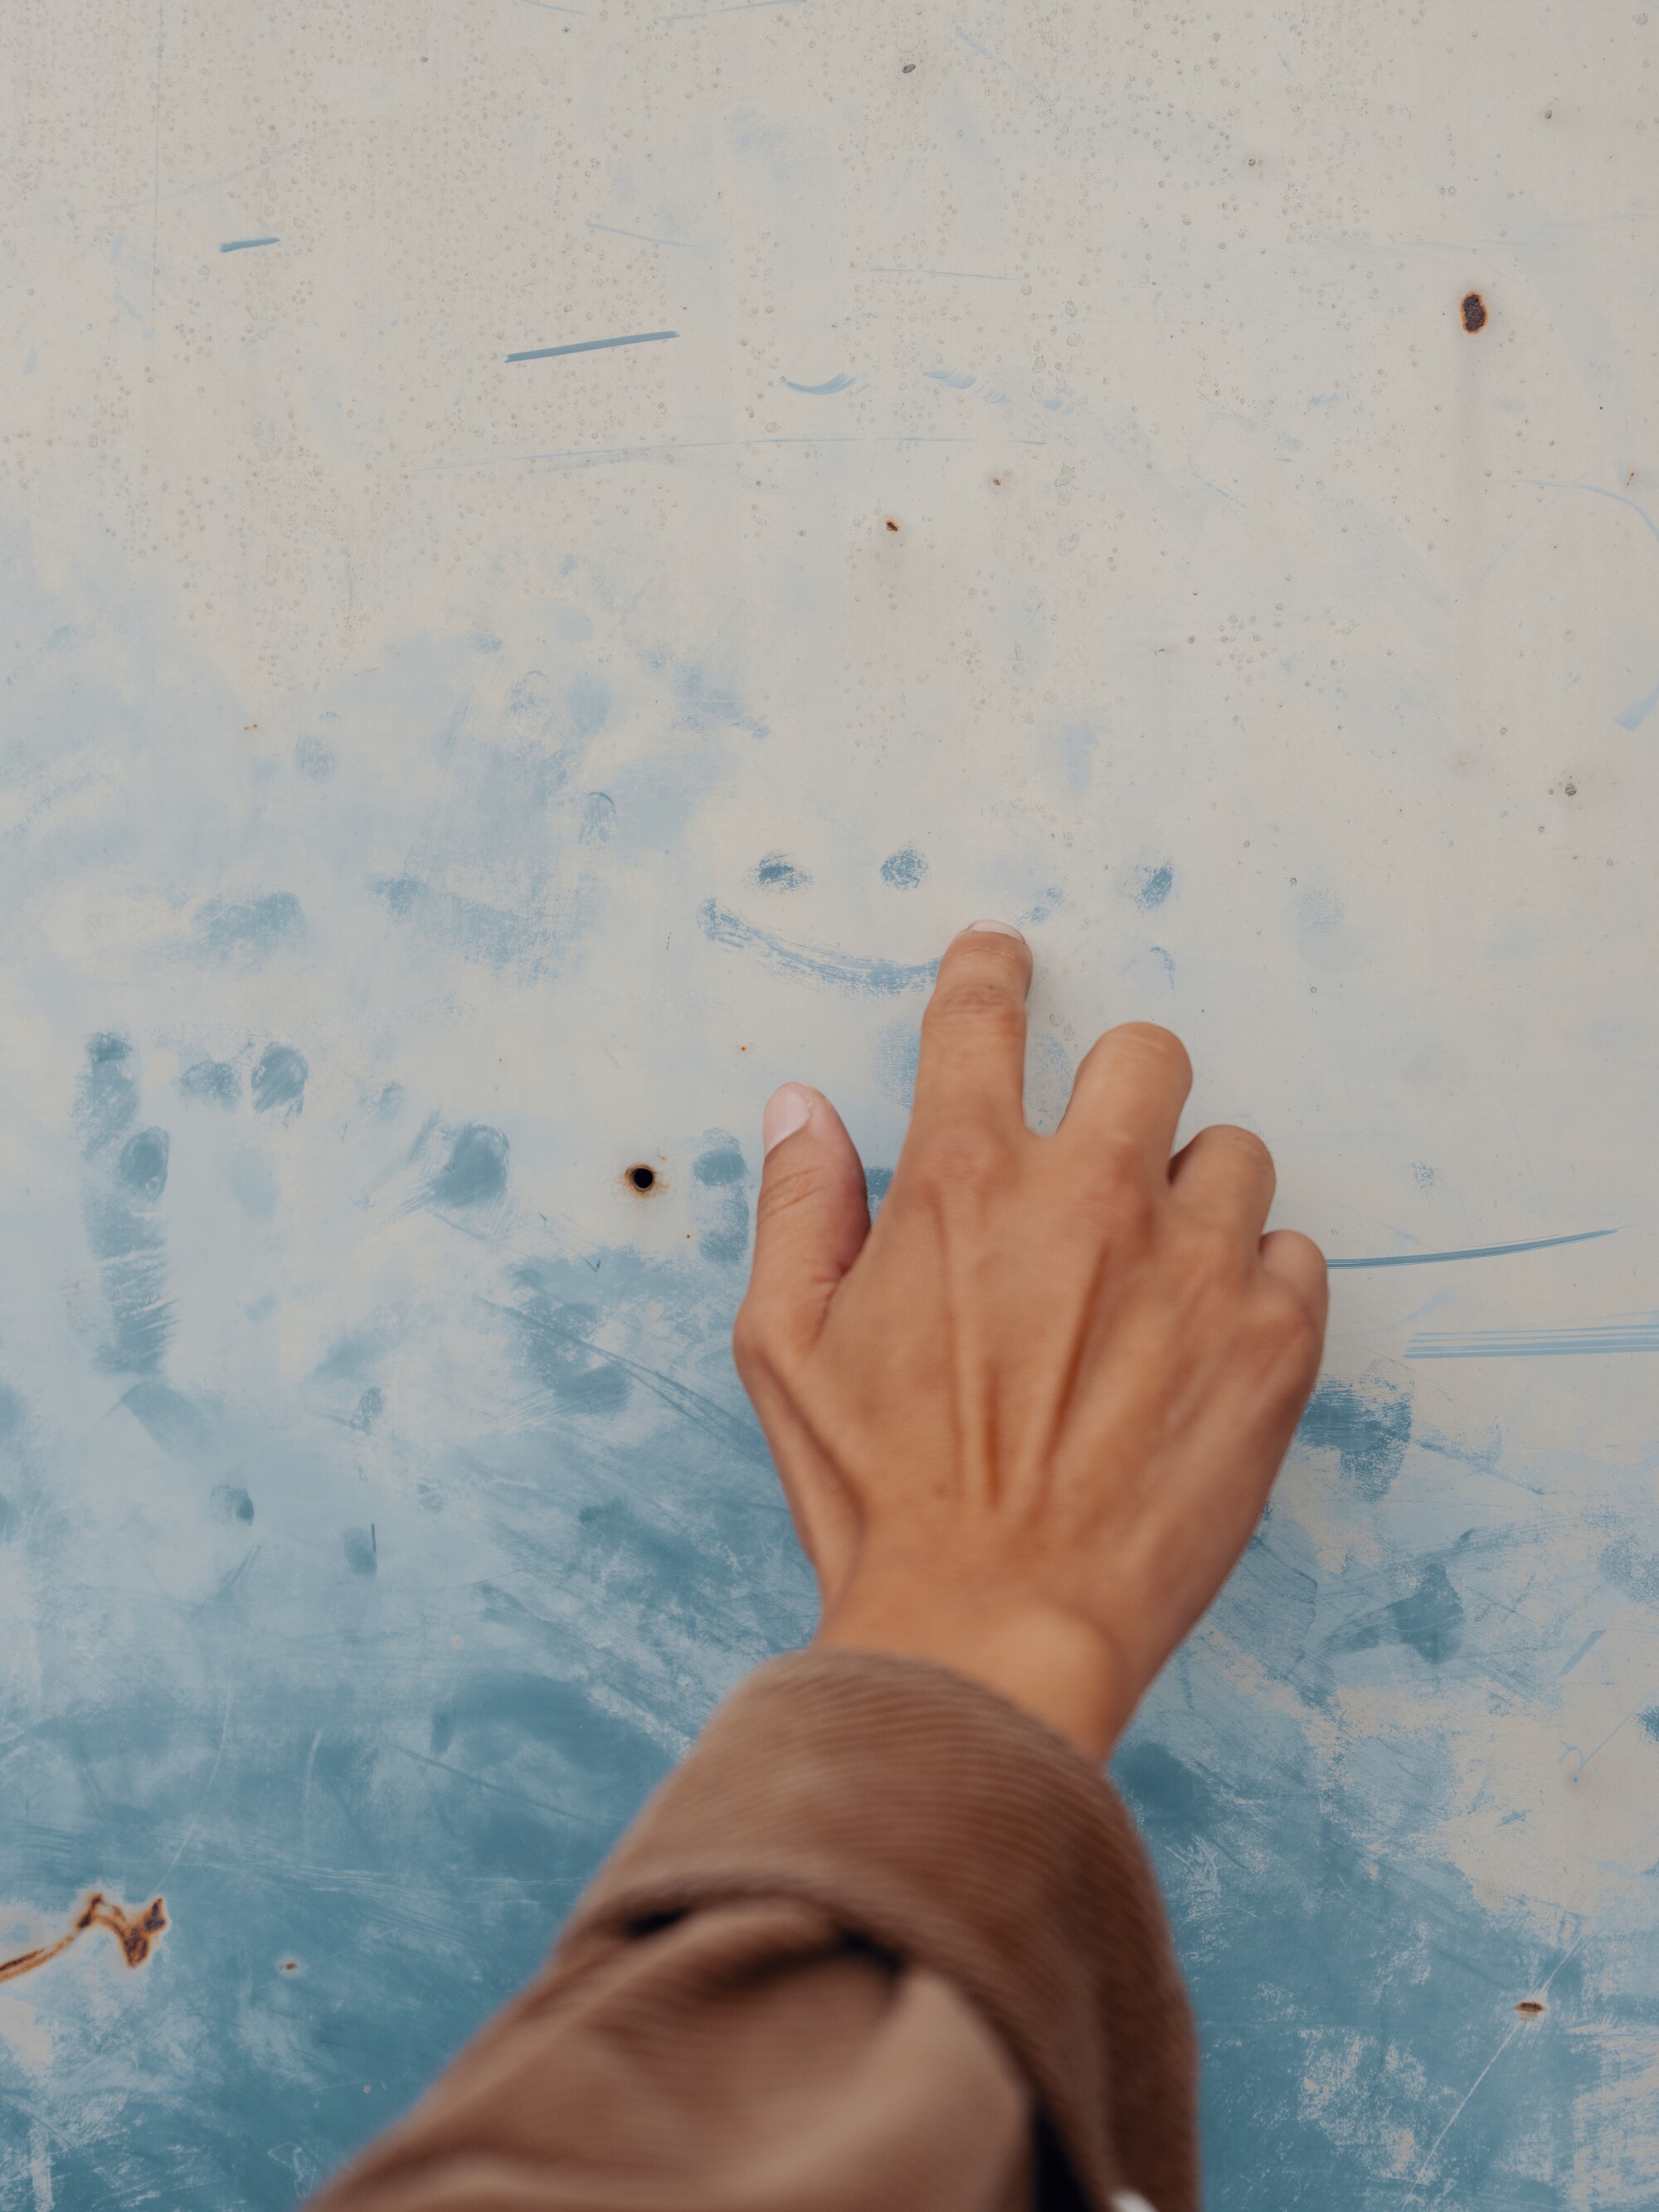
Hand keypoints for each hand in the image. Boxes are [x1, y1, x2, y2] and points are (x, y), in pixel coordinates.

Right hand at [733, 922, 1326, 1761]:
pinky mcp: (1274, 1342)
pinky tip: (1201, 1350)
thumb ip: (799, 1206)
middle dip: (1120, 1091)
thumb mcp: (787, 1348)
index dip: (989, 971)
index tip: (1001, 961)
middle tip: (1099, 1162)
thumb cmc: (881, 1498)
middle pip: (1145, 1055)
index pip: (981, 1016)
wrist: (997, 1630)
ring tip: (1151, 1287)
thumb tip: (805, 1110)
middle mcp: (1087, 1197)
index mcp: (960, 1182)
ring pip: (1232, 1153)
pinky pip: (1295, 1254)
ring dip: (1192, 1200)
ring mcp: (1193, 1266)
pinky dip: (1255, 1287)